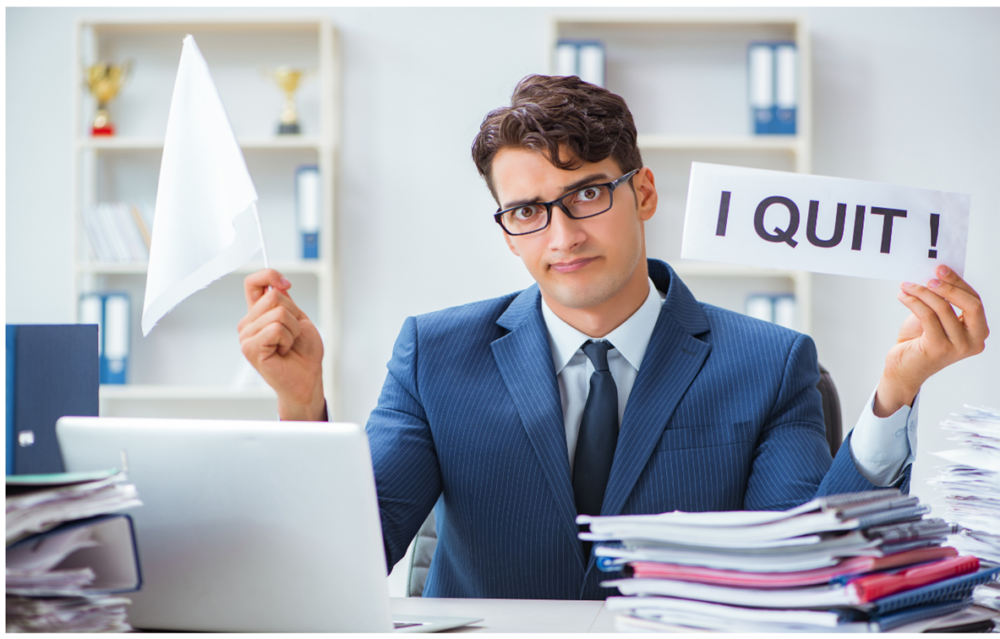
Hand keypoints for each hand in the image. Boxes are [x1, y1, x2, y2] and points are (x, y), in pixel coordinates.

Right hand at [237, 269, 326, 420]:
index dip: (270, 275)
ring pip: (278, 313)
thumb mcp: (298, 319)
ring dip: (293, 329)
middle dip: (293, 314)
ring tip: (288, 344)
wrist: (307, 378)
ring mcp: (246, 336)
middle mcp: (248, 323)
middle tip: (293, 334)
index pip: (253, 283)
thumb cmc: (304, 353)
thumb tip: (275, 284)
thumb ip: (285, 301)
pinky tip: (283, 351)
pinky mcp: (250, 348)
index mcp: (258, 314)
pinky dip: (288, 339)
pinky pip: (276, 328)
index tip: (285, 284)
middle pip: (273, 296)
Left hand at [874, 264, 988, 416]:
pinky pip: (927, 316)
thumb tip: (934, 276)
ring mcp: (958, 347)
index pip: (974, 301)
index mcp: (978, 332)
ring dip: (922, 292)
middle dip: (949, 286)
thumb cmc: (919, 343)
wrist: (903, 370)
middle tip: (929, 276)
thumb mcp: (935, 319)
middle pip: (970, 304)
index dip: (959, 283)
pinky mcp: (938, 348)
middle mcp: (974, 341)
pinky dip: (914, 302)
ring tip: (907, 285)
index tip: (940, 269)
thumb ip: (942, 302)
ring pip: (944, 308)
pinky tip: (903, 296)